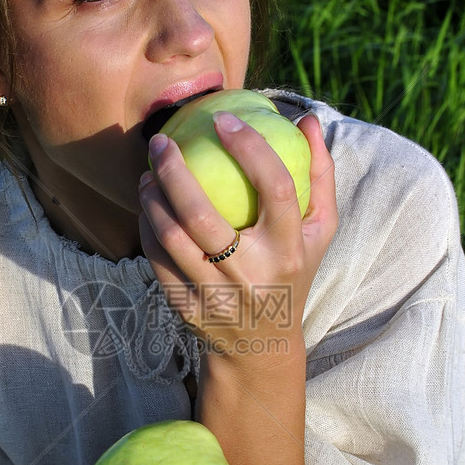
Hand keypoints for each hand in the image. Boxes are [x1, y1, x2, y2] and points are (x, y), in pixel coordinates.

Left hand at [138, 109, 336, 356]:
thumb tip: (305, 120)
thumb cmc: (292, 272)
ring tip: (147, 173)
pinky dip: (148, 228)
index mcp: (289, 250)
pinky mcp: (188, 309)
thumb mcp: (318, 232)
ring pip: (173, 239)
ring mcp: (217, 296)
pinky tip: (146, 205)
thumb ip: (318, 176)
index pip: (275, 189)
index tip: (223, 119)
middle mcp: (252, 274)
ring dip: (152, 199)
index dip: (250, 148)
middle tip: (161, 142)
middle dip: (175, 171)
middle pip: (204, 216)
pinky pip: (158, 260)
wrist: (261, 345)